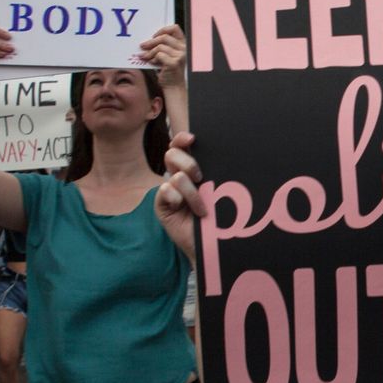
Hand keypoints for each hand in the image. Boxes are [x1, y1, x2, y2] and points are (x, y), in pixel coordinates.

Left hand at [141, 24, 186, 89]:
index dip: (163, 30)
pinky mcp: (174, 63)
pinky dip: (152, 59)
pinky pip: (159, 55)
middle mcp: (184, 49)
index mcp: (183, 44)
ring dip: (150, 52)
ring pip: (160, 47)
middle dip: (151, 42)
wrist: (173, 86)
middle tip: (142, 46)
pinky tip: (151, 63)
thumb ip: (163, 46)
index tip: (153, 36)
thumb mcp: (168, 55)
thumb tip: (148, 40)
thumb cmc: (169, 71)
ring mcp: (180, 56)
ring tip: (145, 57)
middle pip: (164, 37)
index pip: (175, 28)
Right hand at [155, 131, 206, 253]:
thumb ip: (214, 172)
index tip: (192, 138)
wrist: (211, 245)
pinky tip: (184, 209)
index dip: (182, 138)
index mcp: (191, 168)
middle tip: (200, 178)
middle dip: (188, 163)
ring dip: (192, 192)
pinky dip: (177, 198)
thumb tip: (220, 153)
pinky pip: (165, 191)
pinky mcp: (161, 205)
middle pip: (172, 154)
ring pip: (175, 175)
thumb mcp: (218, 191)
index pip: (180, 145)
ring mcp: (169, 191)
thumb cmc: (218, 217)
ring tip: (201, 207)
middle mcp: (178, 176)